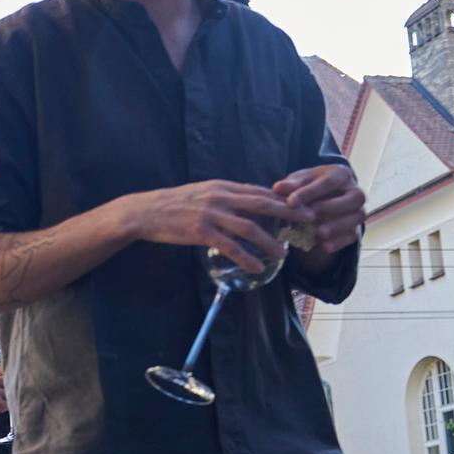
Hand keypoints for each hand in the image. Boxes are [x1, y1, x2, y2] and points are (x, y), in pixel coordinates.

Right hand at [121, 179, 306, 277]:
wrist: (145, 212)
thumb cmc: (172, 204)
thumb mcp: (201, 193)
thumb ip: (224, 197)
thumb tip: (246, 203)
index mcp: (222, 186)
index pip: (259, 191)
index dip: (282, 200)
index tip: (300, 208)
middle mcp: (220, 197)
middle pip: (263, 204)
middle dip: (289, 213)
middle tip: (308, 222)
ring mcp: (211, 214)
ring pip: (250, 227)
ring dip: (270, 242)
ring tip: (283, 254)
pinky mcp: (201, 232)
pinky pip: (230, 246)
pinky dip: (246, 257)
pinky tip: (257, 267)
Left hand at [272, 165, 365, 256]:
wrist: (319, 200)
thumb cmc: (309, 186)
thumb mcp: (299, 182)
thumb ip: (290, 185)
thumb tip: (278, 188)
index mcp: (340, 174)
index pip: (329, 181)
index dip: (310, 192)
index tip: (290, 202)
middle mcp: (354, 191)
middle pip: (355, 197)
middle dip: (332, 207)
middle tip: (311, 215)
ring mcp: (357, 210)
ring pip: (358, 216)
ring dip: (338, 225)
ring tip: (319, 232)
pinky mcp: (355, 227)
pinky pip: (353, 235)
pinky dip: (339, 242)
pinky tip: (324, 246)